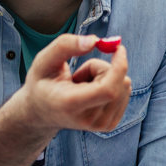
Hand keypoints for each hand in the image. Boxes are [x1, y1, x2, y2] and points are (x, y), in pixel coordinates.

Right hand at [12, 34, 131, 132]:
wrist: (41, 112)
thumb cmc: (42, 84)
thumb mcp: (44, 61)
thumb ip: (65, 46)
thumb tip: (95, 40)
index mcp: (70, 104)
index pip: (108, 90)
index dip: (119, 67)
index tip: (119, 48)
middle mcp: (88, 119)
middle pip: (118, 83)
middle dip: (104, 67)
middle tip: (82, 72)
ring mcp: (101, 125)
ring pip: (123, 85)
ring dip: (106, 76)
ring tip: (82, 85)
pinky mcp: (110, 124)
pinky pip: (125, 92)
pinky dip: (111, 85)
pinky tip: (91, 92)